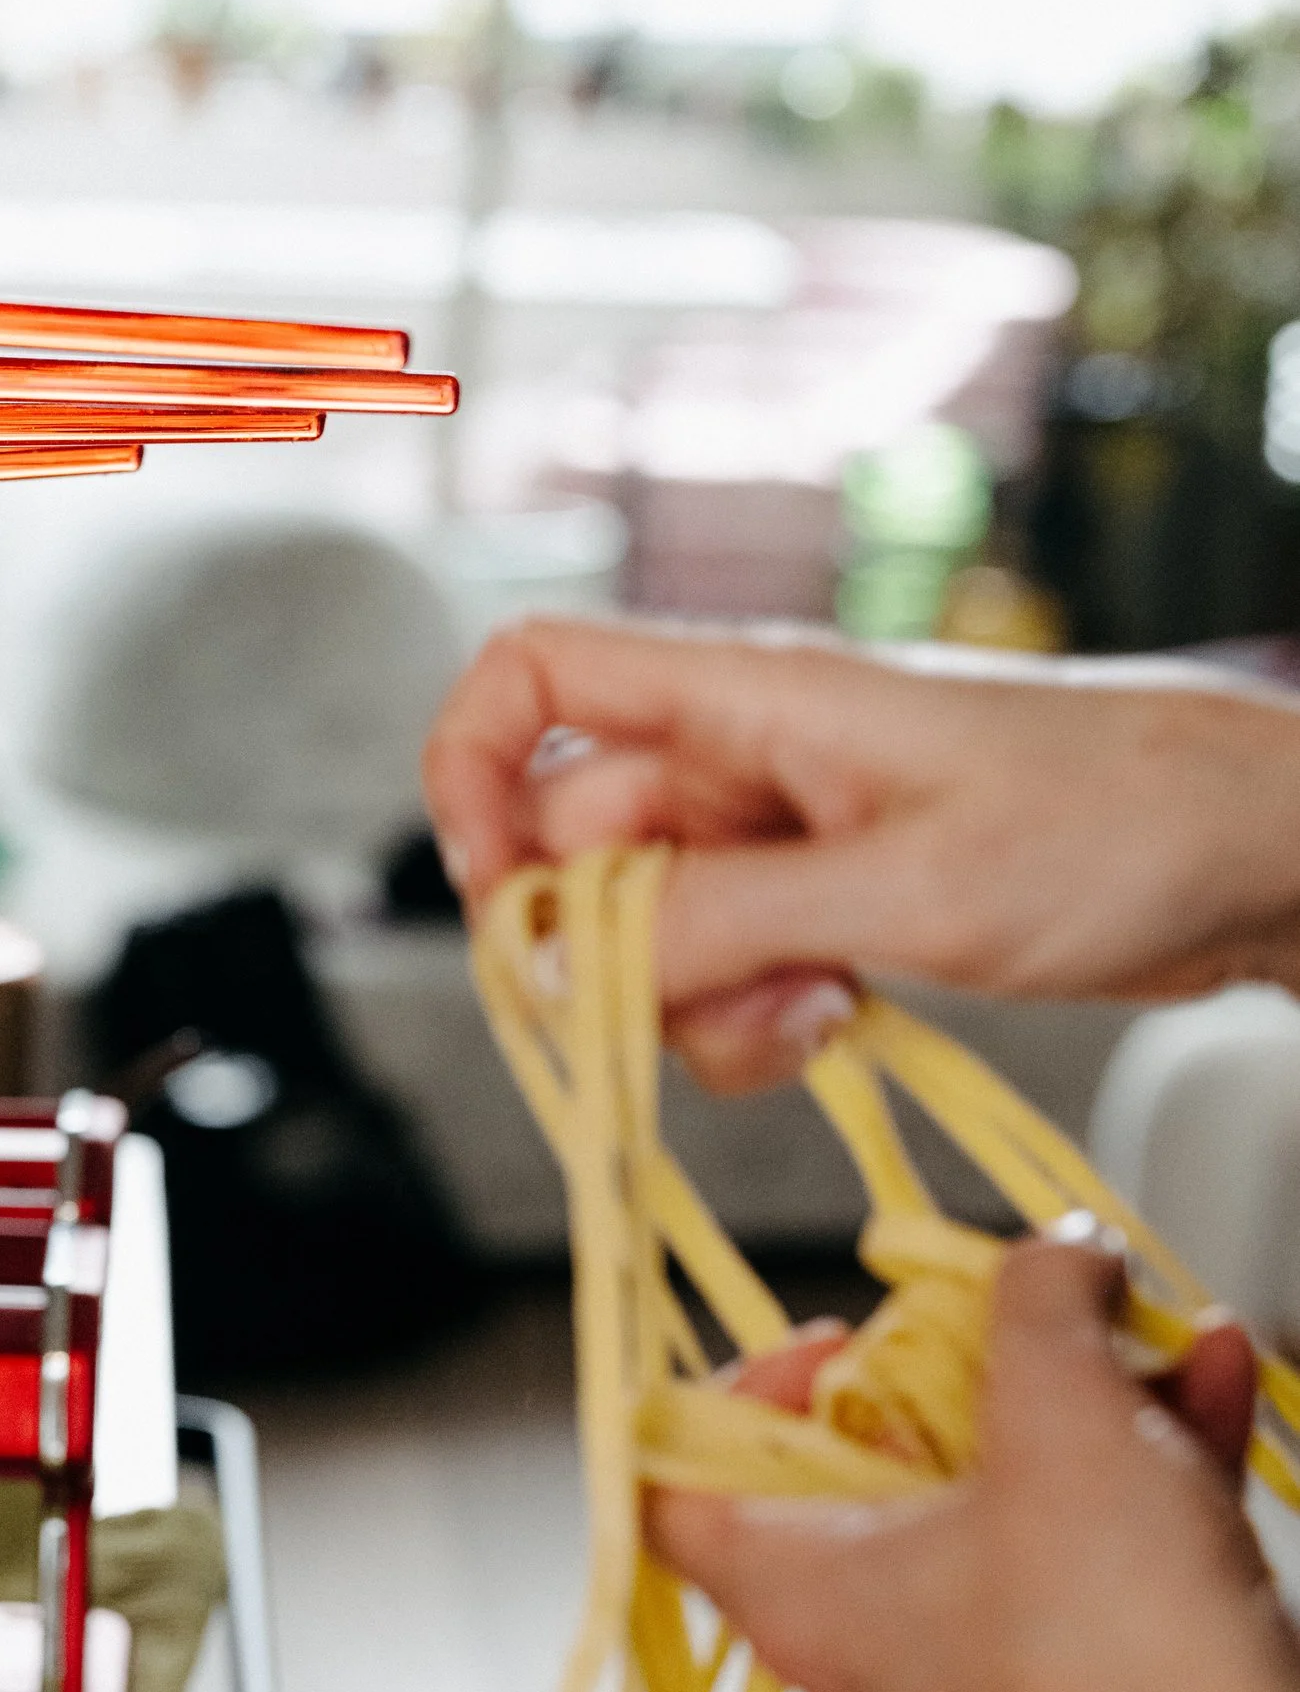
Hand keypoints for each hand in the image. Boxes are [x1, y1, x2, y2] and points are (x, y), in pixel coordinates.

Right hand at [423, 617, 1299, 1090]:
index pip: (535, 673)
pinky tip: (843, 1018)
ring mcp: (788, 829)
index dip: (472, 768)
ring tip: (803, 1017)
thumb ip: (721, 924)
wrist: (1258, 850)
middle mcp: (747, 755)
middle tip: (688, 1009)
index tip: (486, 885)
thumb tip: (563, 966)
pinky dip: (755, 1015)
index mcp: (747, 699)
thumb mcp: (907, 886)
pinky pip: (731, 964)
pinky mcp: (836, 894)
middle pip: (578, 841)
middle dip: (605, 947)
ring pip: (650, 924)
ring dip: (689, 1001)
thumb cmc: (1118, 821)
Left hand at [644, 1241, 1299, 1691]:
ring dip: (1083, 1412)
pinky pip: (1085, 1579)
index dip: (735, 1393)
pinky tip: (1214, 1386)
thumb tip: (1054, 1254)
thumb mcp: (1067, 1414)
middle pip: (862, 1488)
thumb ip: (1041, 1303)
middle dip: (962, 1380)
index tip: (837, 1344)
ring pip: (999, 1521)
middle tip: (1022, 1326)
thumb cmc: (1124, 1648)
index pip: (676, 1493)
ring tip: (1158, 1331)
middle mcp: (863, 1666)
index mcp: (799, 1602)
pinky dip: (1141, 1486)